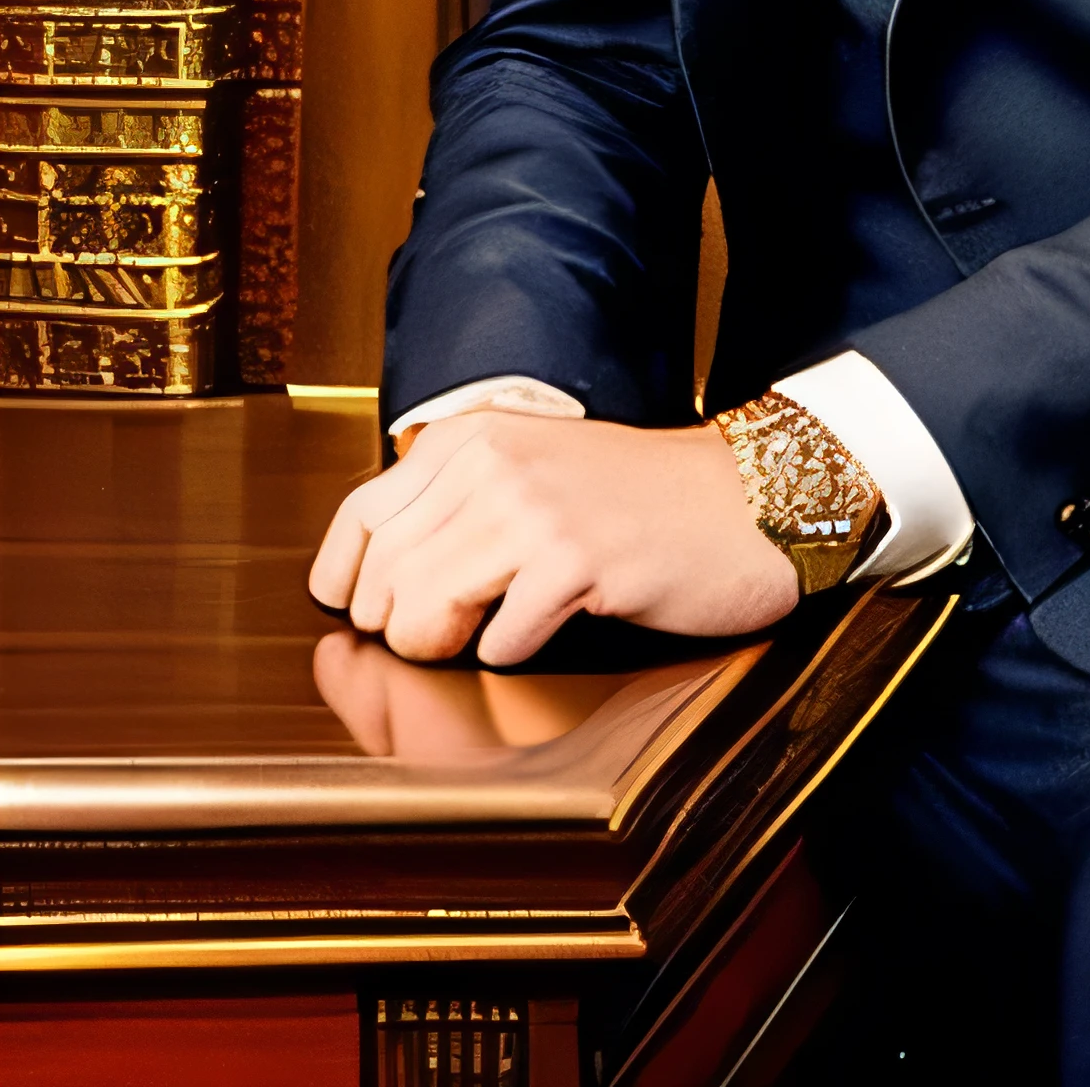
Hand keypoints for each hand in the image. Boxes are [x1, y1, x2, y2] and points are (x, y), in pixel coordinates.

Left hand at [306, 412, 797, 664]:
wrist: (742, 500)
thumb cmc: (637, 498)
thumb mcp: (530, 471)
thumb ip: (452, 506)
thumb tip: (365, 581)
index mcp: (472, 437)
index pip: (358, 521)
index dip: (348, 584)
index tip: (364, 613)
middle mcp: (492, 463)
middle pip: (380, 581)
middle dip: (400, 628)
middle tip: (451, 631)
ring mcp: (533, 510)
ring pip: (420, 615)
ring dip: (446, 647)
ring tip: (493, 631)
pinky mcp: (575, 562)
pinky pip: (497, 643)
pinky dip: (514, 652)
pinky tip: (552, 625)